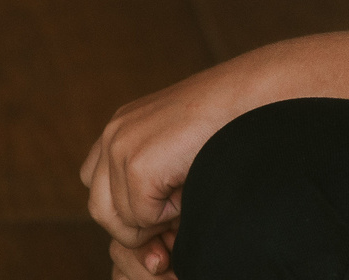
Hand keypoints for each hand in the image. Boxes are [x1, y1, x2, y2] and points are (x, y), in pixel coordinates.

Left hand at [83, 68, 254, 275]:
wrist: (248, 96)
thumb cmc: (223, 125)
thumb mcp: (175, 152)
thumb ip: (150, 186)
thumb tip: (147, 251)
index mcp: (120, 129)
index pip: (100, 190)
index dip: (128, 213)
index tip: (162, 220)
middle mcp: (112, 134)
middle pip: (100, 209)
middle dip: (135, 227)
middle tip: (173, 221)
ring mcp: (120, 147)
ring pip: (118, 220)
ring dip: (152, 222)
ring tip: (183, 194)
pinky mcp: (137, 164)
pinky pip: (142, 218)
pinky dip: (168, 215)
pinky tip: (189, 184)